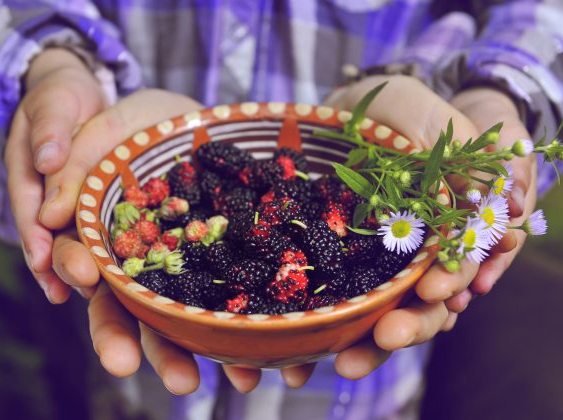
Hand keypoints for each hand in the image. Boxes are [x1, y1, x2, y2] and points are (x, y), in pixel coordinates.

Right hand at [5, 48, 106, 302]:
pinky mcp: (82, 203)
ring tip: (87, 295)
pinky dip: (93, 251)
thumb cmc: (63, 96)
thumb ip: (50, 130)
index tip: (42, 259)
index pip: (26, 205)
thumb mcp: (56, 103)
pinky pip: (84, 230)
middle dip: (53, 262)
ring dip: (72, 266)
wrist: (75, 95)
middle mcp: (39, 190)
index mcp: (25, 168)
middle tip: (63, 291)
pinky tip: (106, 276)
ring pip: (62, 238)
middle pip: (41, 232)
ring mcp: (59, 199)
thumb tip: (47, 162)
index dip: (33, 234)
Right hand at [38, 89, 313, 392]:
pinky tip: (252, 366)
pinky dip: (231, 338)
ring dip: (180, 353)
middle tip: (131, 366)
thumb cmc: (137, 119)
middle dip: (126, 340)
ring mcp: (175, 270)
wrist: (192, 118)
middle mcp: (135, 263)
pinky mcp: (214, 267)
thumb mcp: (105, 125)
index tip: (86, 279)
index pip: (79, 259)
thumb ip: (75, 163)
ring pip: (169, 320)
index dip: (77, 271)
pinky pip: (218, 307)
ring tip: (196, 383)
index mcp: (100, 234)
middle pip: (121, 308)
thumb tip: (48, 213)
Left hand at [315, 75, 534, 380]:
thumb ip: (467, 160)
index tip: (438, 293)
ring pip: (383, 311)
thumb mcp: (432, 120)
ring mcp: (378, 261)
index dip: (453, 278)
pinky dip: (331, 325)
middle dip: (412, 323)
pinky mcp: (338, 261)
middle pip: (424, 300)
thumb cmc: (398, 109)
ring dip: (369, 340)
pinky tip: (314, 349)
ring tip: (344, 361)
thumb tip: (508, 210)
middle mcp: (415, 252)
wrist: (347, 106)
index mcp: (448, 225)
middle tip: (388, 335)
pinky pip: (338, 302)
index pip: (460, 262)